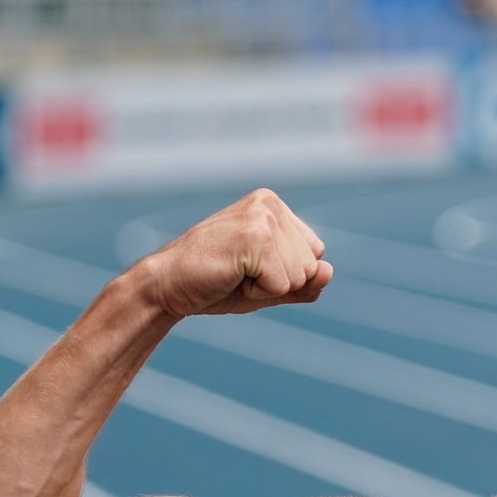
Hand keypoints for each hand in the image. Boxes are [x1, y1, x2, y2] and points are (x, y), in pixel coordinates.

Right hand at [142, 189, 332, 317]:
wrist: (167, 286)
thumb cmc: (216, 284)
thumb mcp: (270, 286)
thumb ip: (305, 283)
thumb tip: (328, 271)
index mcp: (274, 206)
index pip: (315, 253)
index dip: (286, 274)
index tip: (249, 267)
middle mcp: (270, 204)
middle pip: (310, 265)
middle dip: (278, 282)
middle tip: (238, 272)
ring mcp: (263, 217)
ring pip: (300, 275)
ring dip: (267, 287)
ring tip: (233, 273)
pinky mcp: (256, 237)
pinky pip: (282, 285)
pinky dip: (258, 293)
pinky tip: (230, 276)